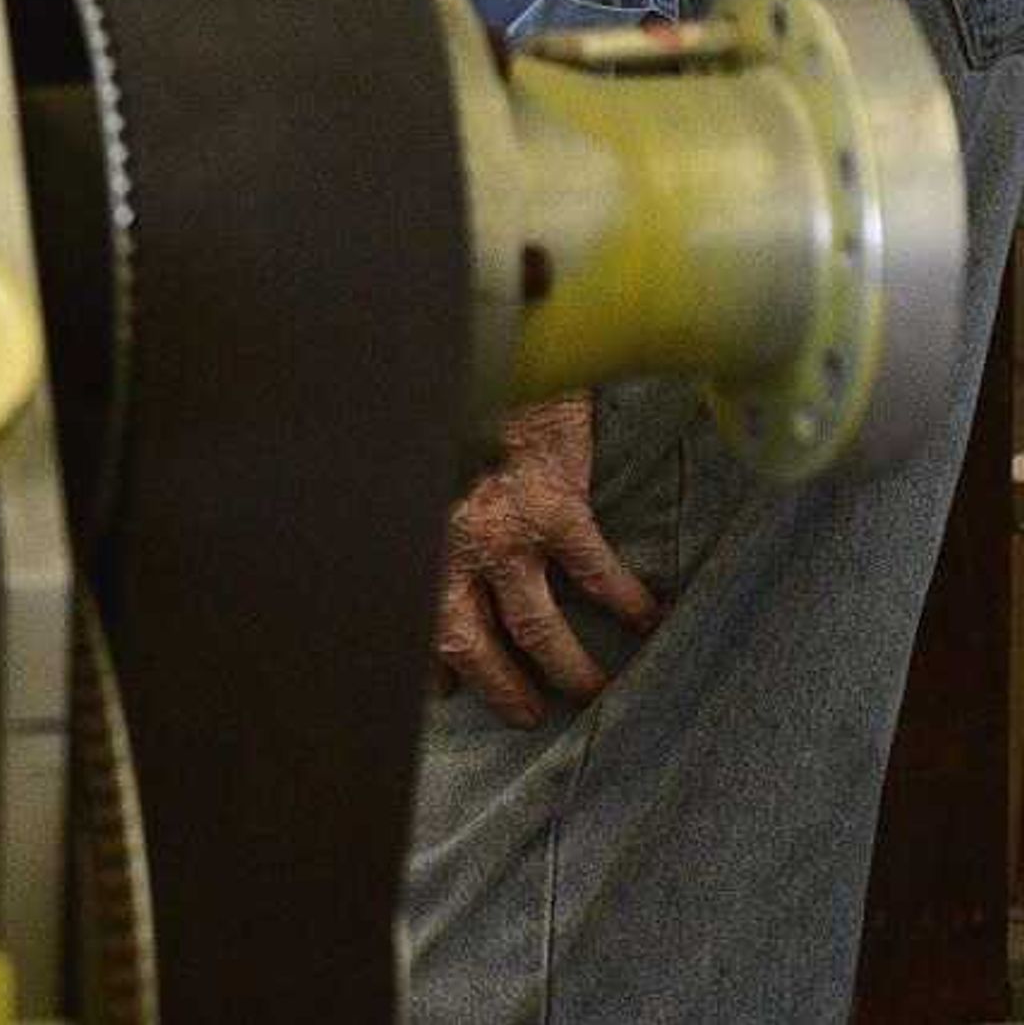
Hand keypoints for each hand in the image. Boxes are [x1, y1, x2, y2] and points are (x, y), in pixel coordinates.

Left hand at [433, 393, 659, 727]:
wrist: (489, 348)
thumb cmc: (449, 405)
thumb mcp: (422, 462)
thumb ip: (426, 507)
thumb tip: (431, 537)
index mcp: (416, 540)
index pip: (414, 618)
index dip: (428, 663)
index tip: (444, 690)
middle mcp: (450, 545)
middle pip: (470, 644)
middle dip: (499, 687)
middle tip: (528, 714)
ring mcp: (503, 532)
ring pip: (533, 626)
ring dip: (565, 665)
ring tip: (593, 689)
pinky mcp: (555, 507)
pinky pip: (594, 572)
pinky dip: (624, 600)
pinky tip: (648, 618)